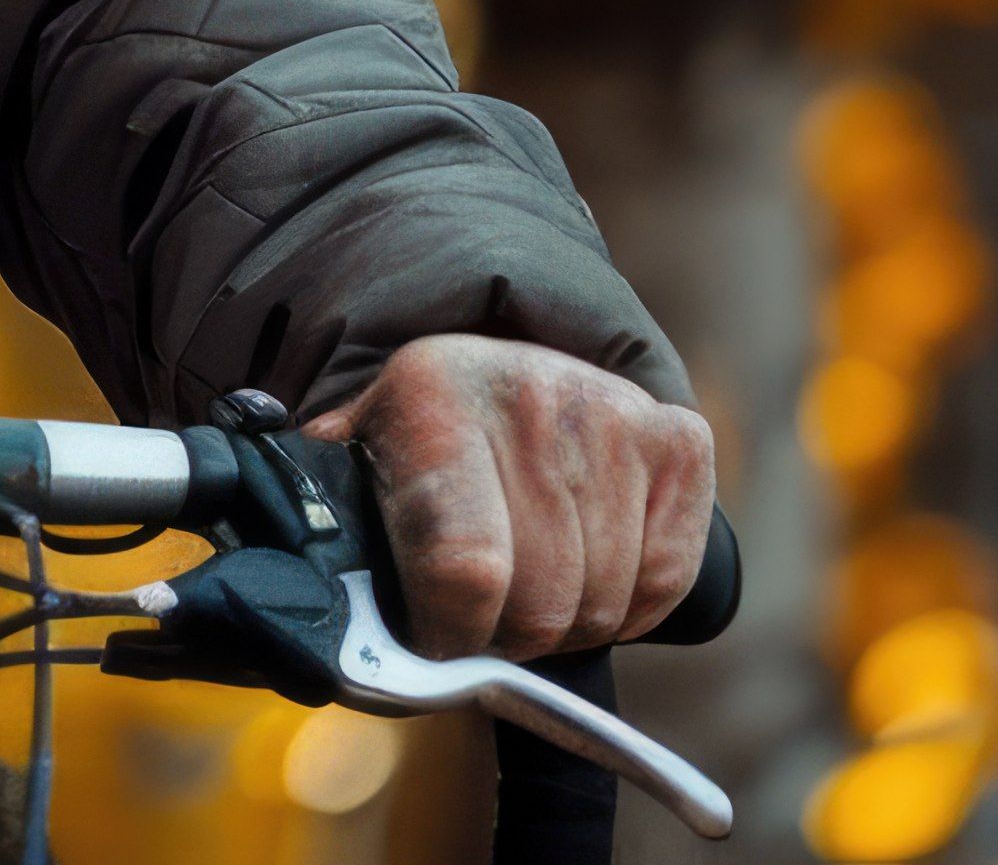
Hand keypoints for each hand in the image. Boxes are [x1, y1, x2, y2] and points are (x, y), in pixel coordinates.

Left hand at [304, 334, 717, 656]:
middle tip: (480, 623)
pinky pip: (667, 579)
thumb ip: (330, 531)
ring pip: (602, 601)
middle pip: (542, 600)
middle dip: (505, 640)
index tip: (432, 642)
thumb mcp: (348, 462)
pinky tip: (589, 583)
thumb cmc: (410, 438)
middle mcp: (531, 390)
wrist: (486, 355)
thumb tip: (320, 629)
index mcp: (431, 393)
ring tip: (525, 597)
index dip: (452, 636)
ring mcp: (613, 409)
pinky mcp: (676, 437)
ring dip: (564, 629)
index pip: (466, 570)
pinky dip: (630, 610)